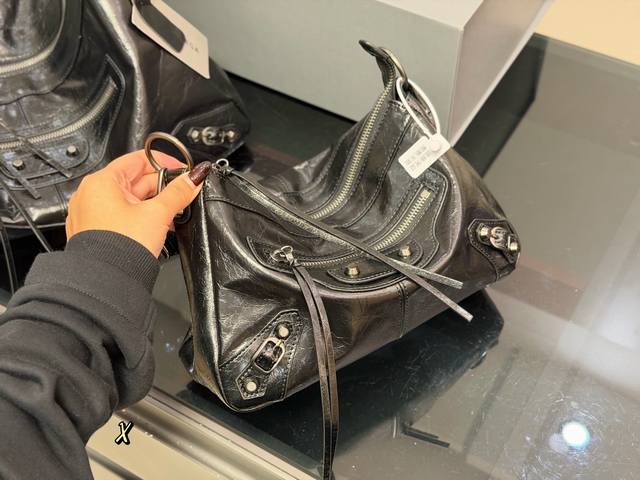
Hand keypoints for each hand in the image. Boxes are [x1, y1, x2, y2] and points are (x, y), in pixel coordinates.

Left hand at [65, 150, 211, 256]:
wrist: (106, 281)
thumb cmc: (121, 247)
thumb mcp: (158, 214)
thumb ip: (179, 192)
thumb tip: (194, 178)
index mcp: (102, 181)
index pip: (138, 159)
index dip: (164, 162)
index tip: (182, 170)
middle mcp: (91, 194)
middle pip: (135, 180)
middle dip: (162, 187)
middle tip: (182, 194)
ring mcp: (91, 214)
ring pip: (130, 200)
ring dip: (153, 204)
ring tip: (171, 215)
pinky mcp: (96, 232)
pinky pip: (121, 216)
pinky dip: (140, 217)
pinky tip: (156, 227)